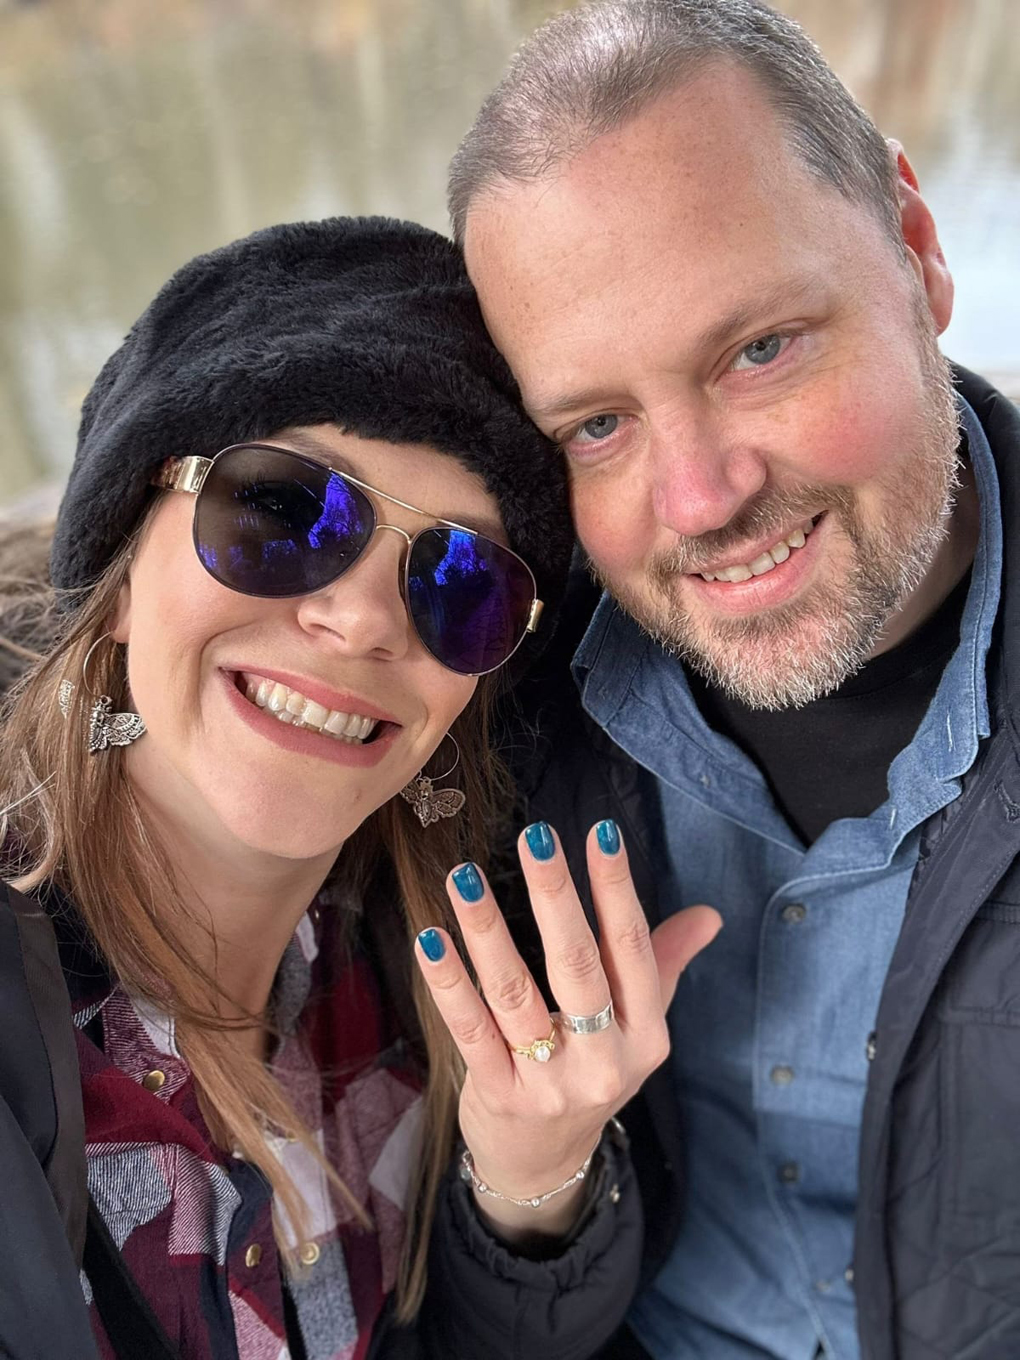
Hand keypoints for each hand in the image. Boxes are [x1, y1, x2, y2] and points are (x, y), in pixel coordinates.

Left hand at [414, 820, 720, 1243]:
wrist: (545, 1165)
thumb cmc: (593, 1070)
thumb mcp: (639, 1028)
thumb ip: (665, 963)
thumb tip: (708, 915)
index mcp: (646, 1034)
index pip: (633, 949)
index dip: (617, 889)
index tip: (600, 831)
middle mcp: (604, 1060)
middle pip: (578, 967)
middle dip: (555, 897)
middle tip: (534, 838)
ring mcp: (549, 1083)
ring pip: (514, 994)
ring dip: (487, 930)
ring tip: (462, 876)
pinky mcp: (497, 1096)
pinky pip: (469, 1030)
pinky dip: (448, 983)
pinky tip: (431, 938)